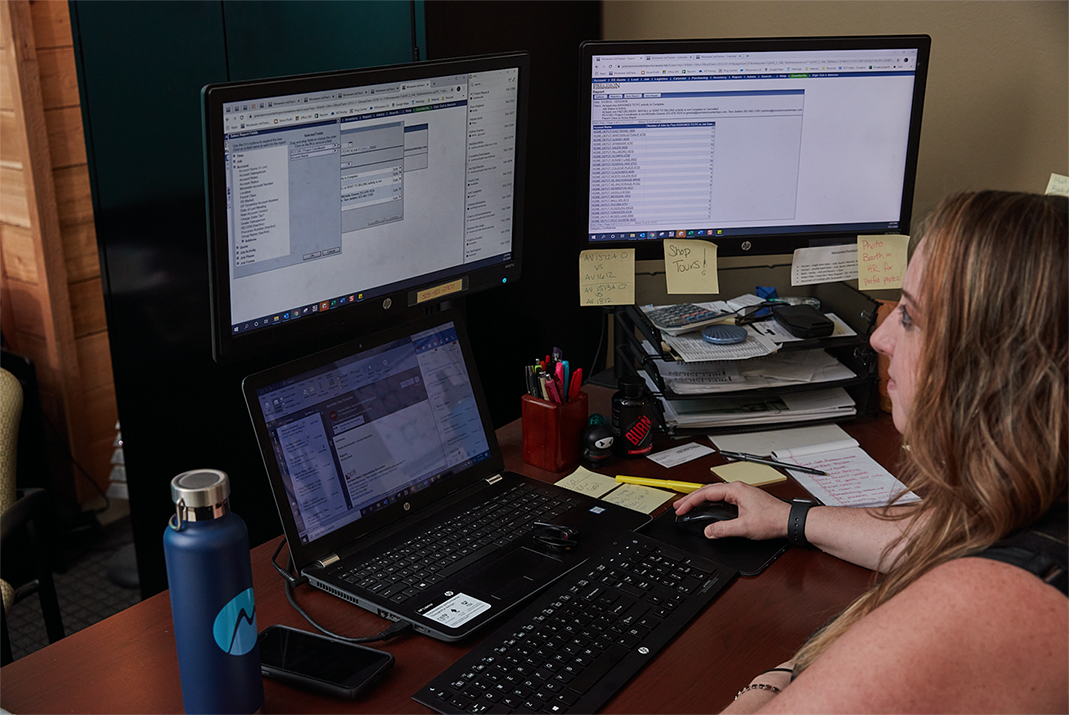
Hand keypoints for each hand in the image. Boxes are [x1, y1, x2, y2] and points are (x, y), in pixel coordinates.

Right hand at [673, 481, 790, 540]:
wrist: (789, 521)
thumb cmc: (773, 520)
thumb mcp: (744, 527)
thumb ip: (723, 529)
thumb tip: (709, 531)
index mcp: (735, 490)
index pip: (706, 493)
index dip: (690, 502)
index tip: (681, 510)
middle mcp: (737, 488)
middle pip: (708, 491)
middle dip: (691, 499)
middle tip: (678, 507)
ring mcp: (741, 493)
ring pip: (715, 493)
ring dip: (700, 500)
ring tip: (688, 506)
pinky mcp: (744, 499)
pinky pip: (722, 498)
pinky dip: (710, 502)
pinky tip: (707, 507)